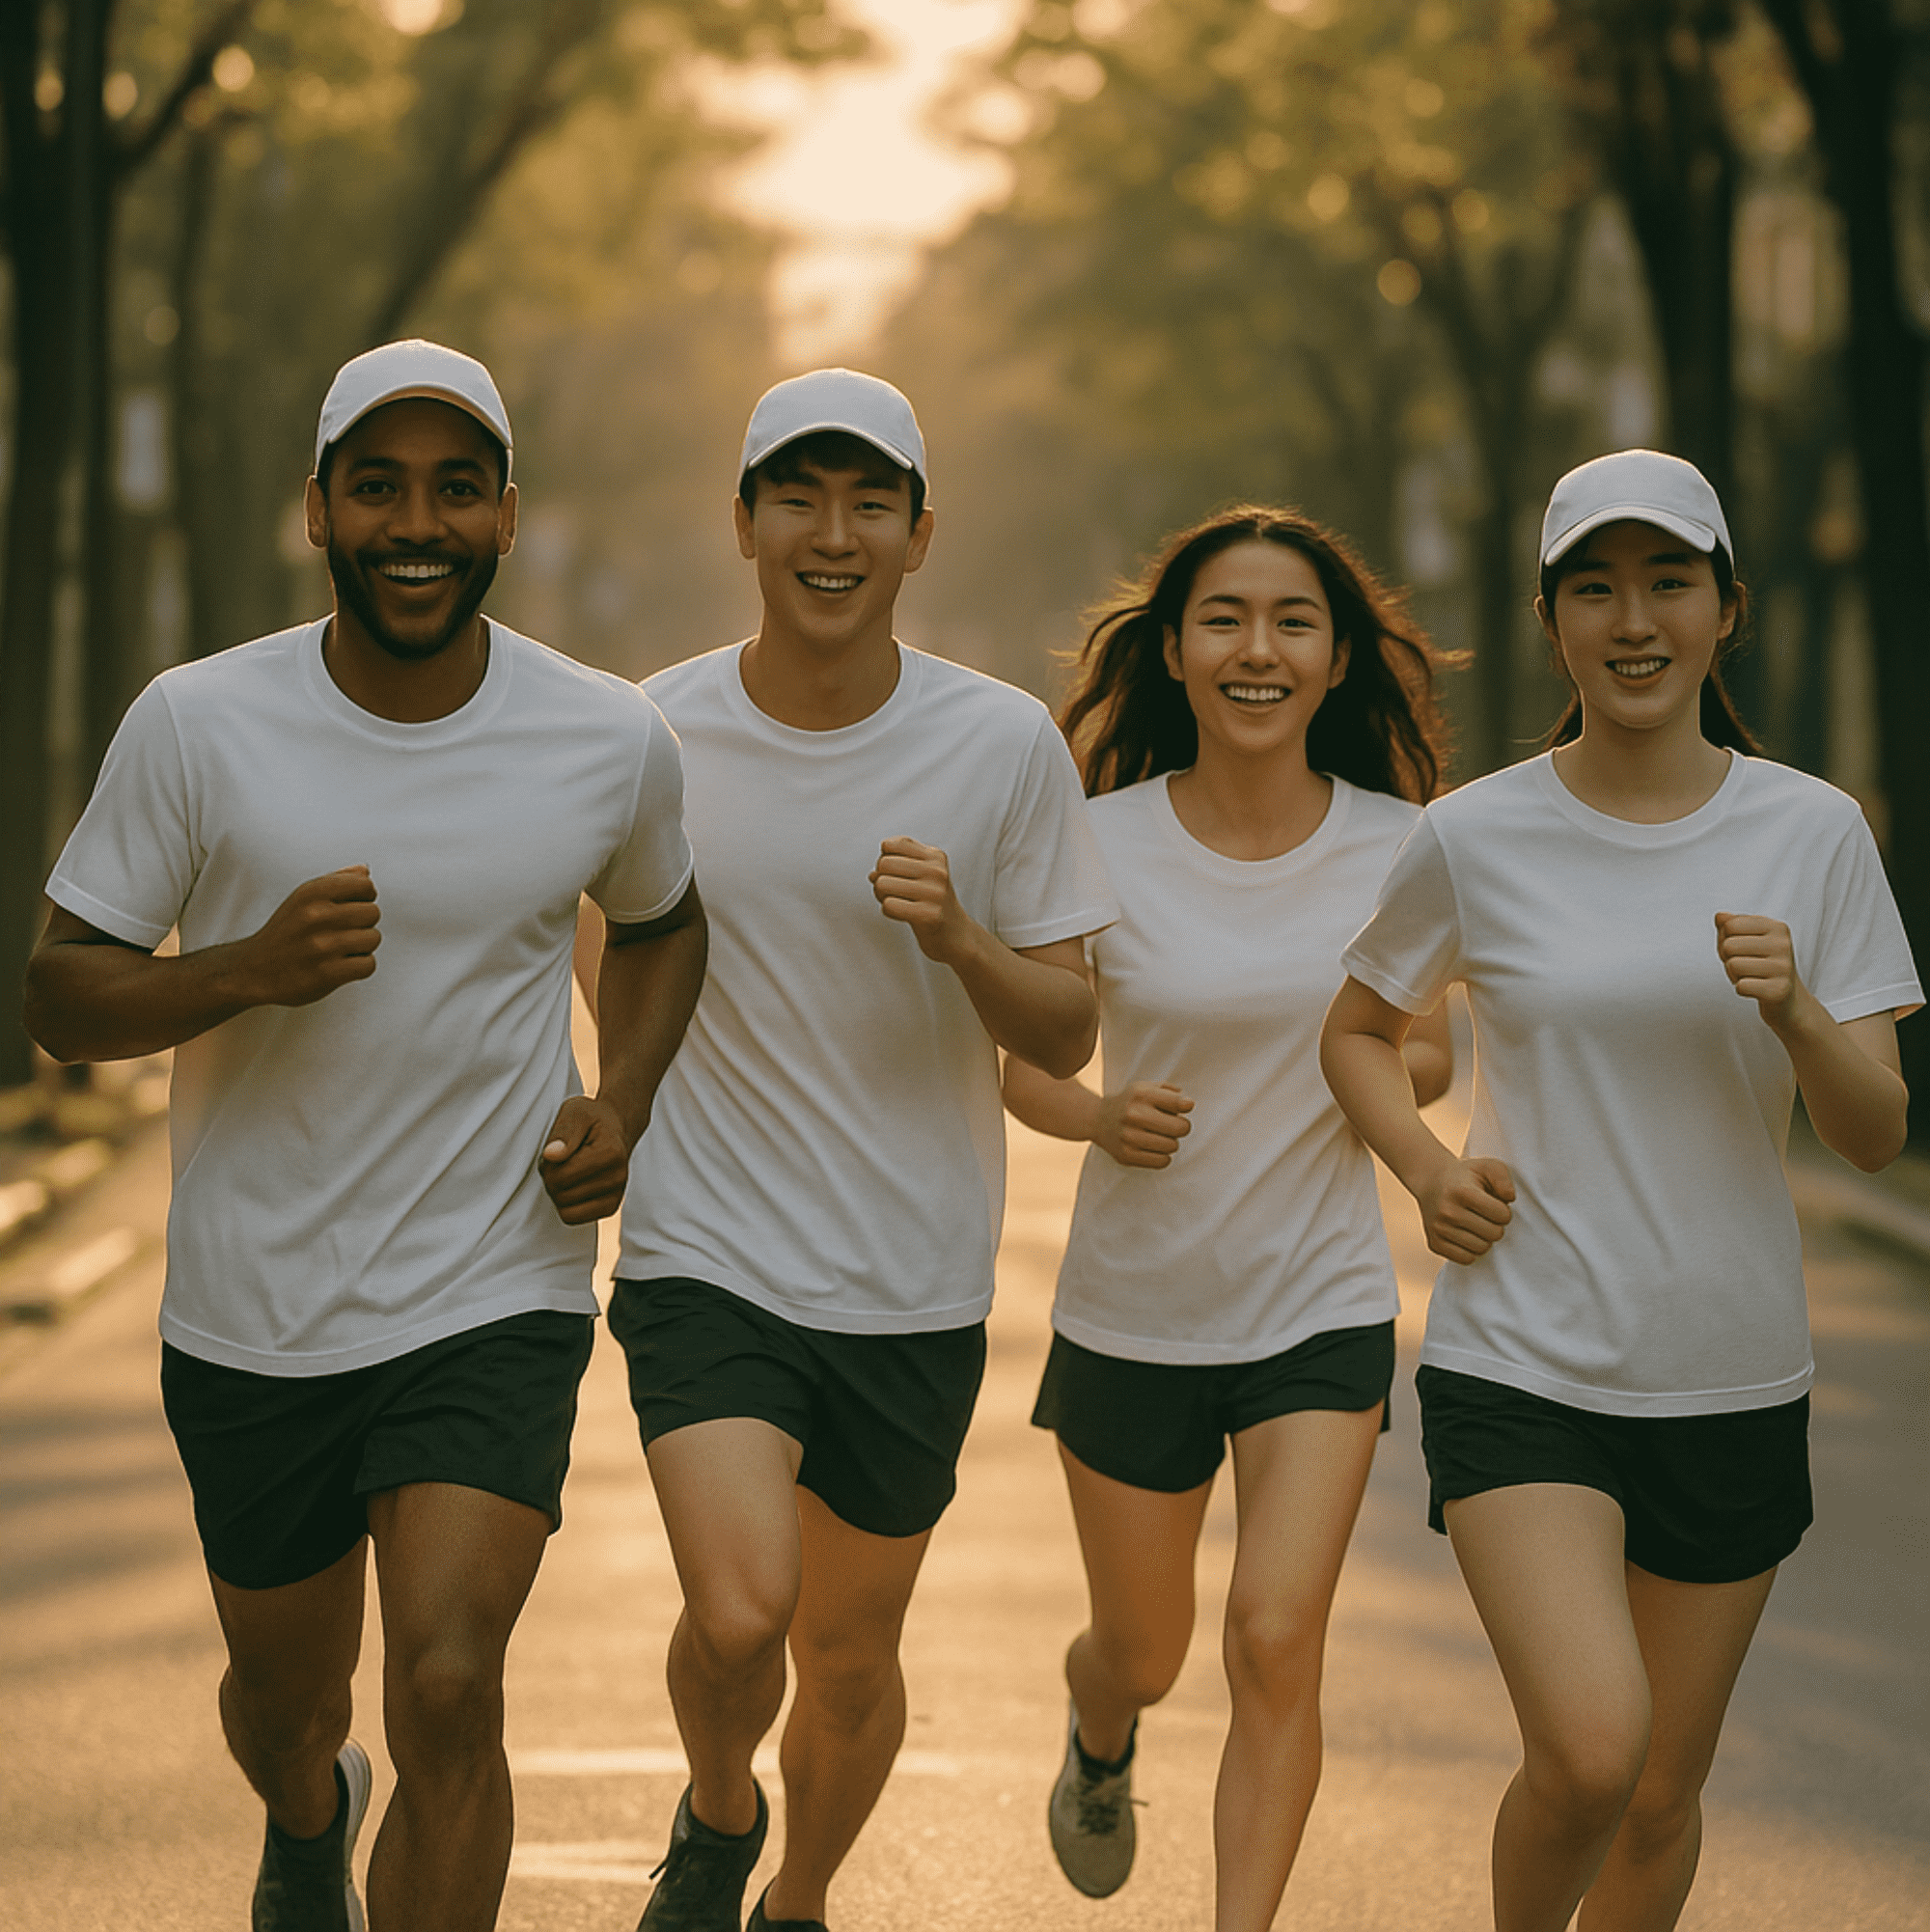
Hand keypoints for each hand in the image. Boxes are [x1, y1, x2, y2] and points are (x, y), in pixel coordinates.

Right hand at [237, 867, 380, 1006]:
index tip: (351, 908)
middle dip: (363, 924)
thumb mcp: (302, 899)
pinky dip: (359, 967)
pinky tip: (341, 966)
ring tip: (339, 950)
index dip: (364, 898)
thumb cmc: (284, 934)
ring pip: (373, 938)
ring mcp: (322, 945)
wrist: (252, 971)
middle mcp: (316, 915)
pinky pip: (368, 964)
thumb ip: (335, 881)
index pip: (365, 884)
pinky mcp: (327, 973)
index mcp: (311, 893)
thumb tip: (365, 872)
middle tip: (341, 933)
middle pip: (373, 912)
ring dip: (362, 947)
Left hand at [539, 1094, 633, 1224]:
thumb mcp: (575, 1112)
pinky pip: (572, 1218)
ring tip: (567, 1171)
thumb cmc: (592, 1119)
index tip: (555, 1149)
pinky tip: (573, 1186)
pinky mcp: (610, 1207)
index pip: (560, 1176)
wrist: (616, 1128)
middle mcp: (618, 1177)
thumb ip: (563, 1132)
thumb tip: (551, 1155)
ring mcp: (617, 1195)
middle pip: (560, 1195)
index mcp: (611, 1153)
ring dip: (558, 1191)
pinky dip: (566, 1204)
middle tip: (560, 1160)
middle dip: (551, 1178)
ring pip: (565, 1209)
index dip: (547, 1164)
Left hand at [870, 837, 973, 963]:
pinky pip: (888, 905)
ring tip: (898, 903)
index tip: (895, 874)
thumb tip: (872, 875)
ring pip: (882, 884)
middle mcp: (937, 871)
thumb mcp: (922, 876)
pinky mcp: (929, 915)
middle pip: (883, 864)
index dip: (884, 860)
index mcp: (935, 856)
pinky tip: (904, 915)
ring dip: (882, 897)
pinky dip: (889, 912)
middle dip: (881, 880)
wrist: (957, 935)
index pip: (890, 845)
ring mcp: (934, 893)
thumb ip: (897, 867)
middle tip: (893, 892)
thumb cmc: (934, 904)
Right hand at [1094, 1080, 1194, 1168]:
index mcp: (1142, 1095)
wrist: (1097, 1119)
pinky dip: (1163, 1156)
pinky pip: (1163, 1161)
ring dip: (1170, 1142)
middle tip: (1171, 1125)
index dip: (1186, 1106)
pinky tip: (1153, 1147)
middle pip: (1181, 1128)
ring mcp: (1129, 1137)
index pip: (1179, 1104)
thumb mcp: (1145, 1088)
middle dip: (1181, 1127)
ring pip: (1173, 1146)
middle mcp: (1134, 1115)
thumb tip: (1188, 1105)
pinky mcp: (1127, 1155)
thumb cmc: (1129, 1103)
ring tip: (1159, 1136)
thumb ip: (1170, 1092)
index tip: (1184, 1107)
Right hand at [1416, 1155, 1513, 1263]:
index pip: (1502, 1215)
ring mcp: (1438, 1229)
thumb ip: (1504, 1179)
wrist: (1431, 1181)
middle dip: (1496, 1225)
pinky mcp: (1434, 1244)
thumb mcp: (1488, 1166)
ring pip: (1481, 1249)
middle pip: (1494, 1234)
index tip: (1494, 1203)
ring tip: (1477, 1224)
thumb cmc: (1467, 1176)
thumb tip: (1509, 1199)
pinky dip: (1472, 1250)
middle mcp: (1447, 1212)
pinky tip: (1467, 1235)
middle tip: (1486, 1215)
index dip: (1504, 1210)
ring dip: (1485, 1238)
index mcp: (1462, 1192)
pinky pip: (1466, 1259)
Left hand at [1715, 912, 1804, 1028]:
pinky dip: (1742, 989)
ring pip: (1733, 965)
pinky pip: (1741, 986)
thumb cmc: (1762, 964)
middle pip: (1728, 946)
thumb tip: (1719, 916)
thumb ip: (1731, 925)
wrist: (1787, 998)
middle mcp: (1783, 944)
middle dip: (1728, 958)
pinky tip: (1756, 989)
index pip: (1730, 925)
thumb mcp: (1748, 940)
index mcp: (1777, 927)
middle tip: (1745, 965)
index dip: (1725, 939)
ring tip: (1751, 976)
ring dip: (1734, 975)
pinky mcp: (1779, 990)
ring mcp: (1783, 967)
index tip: (1741, 949)